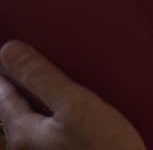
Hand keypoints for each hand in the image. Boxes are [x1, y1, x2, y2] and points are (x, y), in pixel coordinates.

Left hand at [0, 40, 145, 149]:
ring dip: (35, 102)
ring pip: (32, 121)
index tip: (6, 55)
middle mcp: (28, 147)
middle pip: (15, 111)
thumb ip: (42, 78)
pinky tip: (65, 111)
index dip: (6, 73)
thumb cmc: (104, 148)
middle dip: (18, 89)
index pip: (4, 96)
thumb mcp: (75, 105)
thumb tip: (9, 50)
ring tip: (44, 86)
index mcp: (24, 133)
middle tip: (23, 68)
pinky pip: (48, 131)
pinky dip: (50, 115)